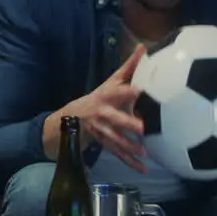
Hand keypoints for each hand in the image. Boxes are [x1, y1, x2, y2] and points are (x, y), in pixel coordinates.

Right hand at [51, 45, 146, 171]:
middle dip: (127, 123)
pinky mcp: (104, 143)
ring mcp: (102, 130)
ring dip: (129, 147)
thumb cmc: (101, 96)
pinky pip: (117, 153)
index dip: (129, 91)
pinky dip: (130, 162)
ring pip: (115, 139)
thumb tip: (144, 46)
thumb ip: (130, 66)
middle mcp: (103, 113)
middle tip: (142, 128)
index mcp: (107, 96)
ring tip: (144, 153)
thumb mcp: (112, 80)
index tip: (143, 91)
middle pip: (115, 118)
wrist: (72, 118)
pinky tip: (143, 168)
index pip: (119, 92)